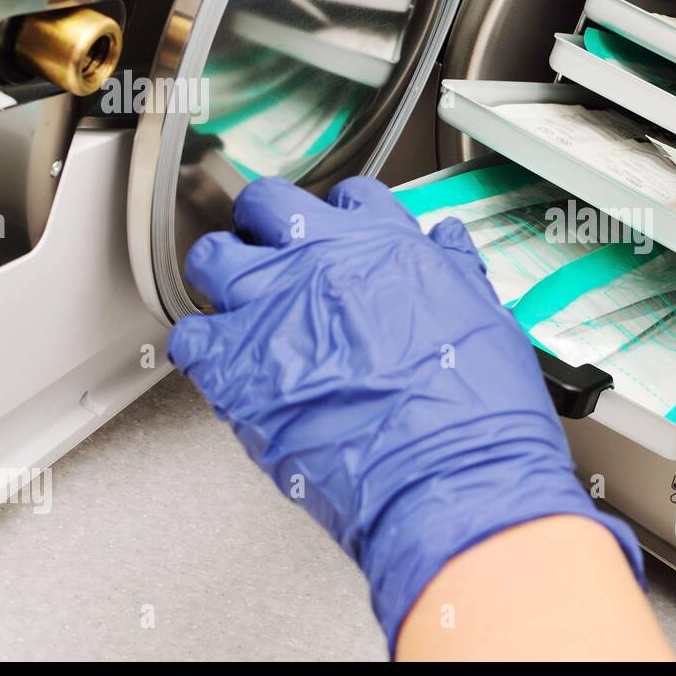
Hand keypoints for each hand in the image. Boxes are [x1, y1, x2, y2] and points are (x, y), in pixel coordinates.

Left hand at [167, 176, 641, 643]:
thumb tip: (445, 244)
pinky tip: (220, 364)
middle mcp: (324, 262)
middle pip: (267, 206)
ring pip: (214, 259)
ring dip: (222, 277)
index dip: (338, 216)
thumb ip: (454, 272)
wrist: (451, 478)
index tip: (334, 235)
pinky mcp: (236, 366)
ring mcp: (274, 308)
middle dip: (263, 225)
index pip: (348, 198)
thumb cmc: (477, 413)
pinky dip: (199, 347)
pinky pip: (189, 336)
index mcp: (388, 246)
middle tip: (266, 252)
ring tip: (236, 305)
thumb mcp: (487, 319)